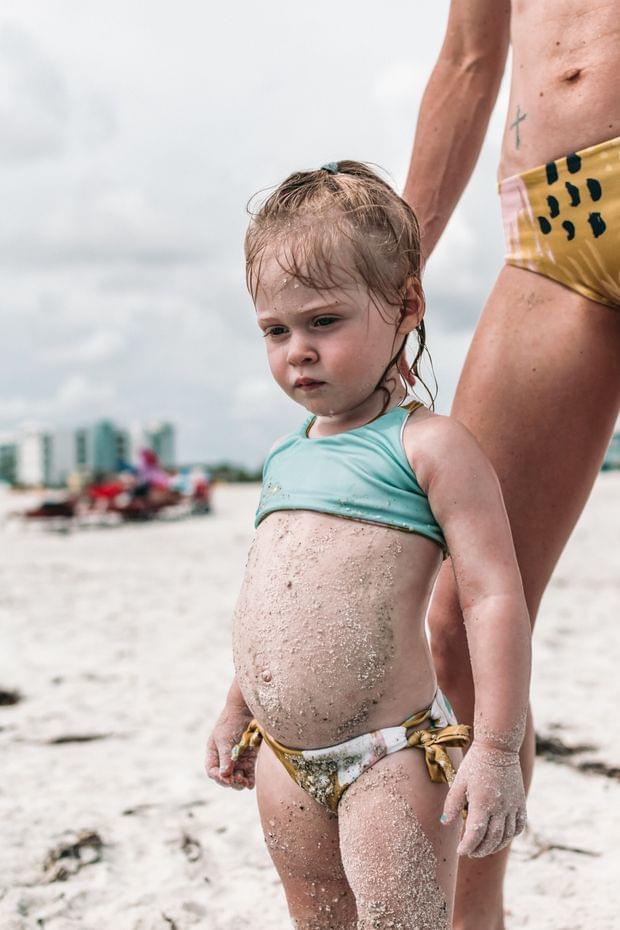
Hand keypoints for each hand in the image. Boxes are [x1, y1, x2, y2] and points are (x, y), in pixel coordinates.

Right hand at [205, 700, 256, 790]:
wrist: (248, 709)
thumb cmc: (232, 722)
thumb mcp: (225, 739)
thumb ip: (225, 758)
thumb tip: (224, 776)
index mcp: (214, 752)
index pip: (212, 771)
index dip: (218, 777)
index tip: (226, 778)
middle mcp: (225, 756)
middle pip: (225, 777)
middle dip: (230, 782)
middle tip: (237, 781)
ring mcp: (237, 757)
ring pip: (237, 776)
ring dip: (239, 782)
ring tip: (244, 783)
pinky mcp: (249, 756)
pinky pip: (248, 772)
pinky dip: (248, 780)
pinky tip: (250, 784)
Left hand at [441, 742, 526, 856]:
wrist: (498, 748)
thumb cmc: (475, 764)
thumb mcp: (459, 782)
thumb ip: (452, 804)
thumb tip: (445, 823)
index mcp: (482, 804)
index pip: (475, 835)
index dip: (467, 846)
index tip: (460, 851)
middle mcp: (499, 808)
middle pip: (491, 839)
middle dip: (480, 850)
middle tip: (470, 852)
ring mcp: (512, 806)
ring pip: (506, 836)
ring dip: (495, 846)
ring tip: (484, 849)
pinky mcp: (520, 802)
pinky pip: (519, 826)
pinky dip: (511, 836)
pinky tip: (502, 837)